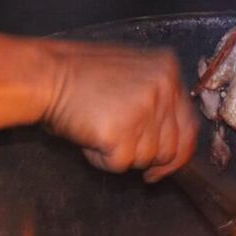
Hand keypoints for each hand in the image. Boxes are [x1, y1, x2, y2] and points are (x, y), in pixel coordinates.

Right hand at [41, 40, 198, 180]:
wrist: (45, 76)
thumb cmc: (80, 76)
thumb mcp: (131, 73)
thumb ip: (158, 98)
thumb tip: (172, 140)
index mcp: (168, 70)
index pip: (190, 124)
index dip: (178, 152)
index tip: (164, 165)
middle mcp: (163, 87)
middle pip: (171, 147)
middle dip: (147, 156)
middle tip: (122, 147)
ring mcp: (145, 110)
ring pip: (147, 158)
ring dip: (122, 154)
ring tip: (99, 129)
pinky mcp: (122, 134)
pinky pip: (121, 164)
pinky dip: (102, 159)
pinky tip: (90, 137)